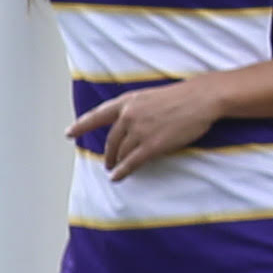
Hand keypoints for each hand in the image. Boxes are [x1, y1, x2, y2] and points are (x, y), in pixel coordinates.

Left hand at [70, 78, 224, 180]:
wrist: (203, 98)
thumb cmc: (184, 96)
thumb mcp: (152, 96)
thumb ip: (137, 109)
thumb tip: (130, 125)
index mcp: (127, 102)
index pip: (97, 115)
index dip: (81, 125)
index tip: (69, 133)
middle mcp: (128, 116)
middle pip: (111, 140)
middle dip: (108, 153)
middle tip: (107, 162)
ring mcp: (139, 131)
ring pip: (121, 152)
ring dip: (116, 162)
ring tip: (114, 169)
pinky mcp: (152, 145)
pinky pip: (132, 162)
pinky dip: (123, 171)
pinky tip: (118, 177)